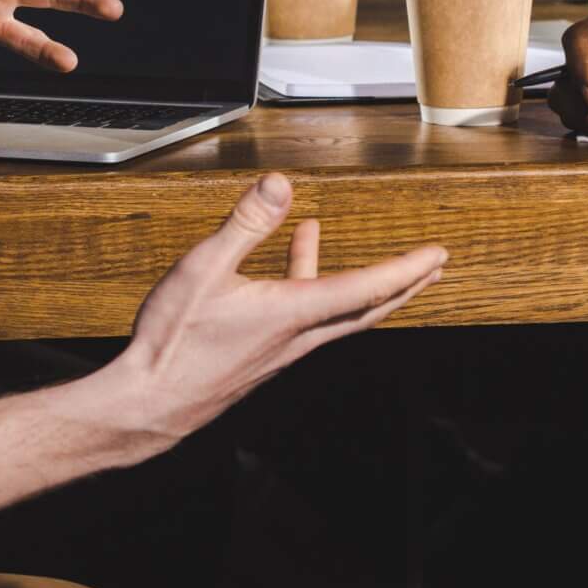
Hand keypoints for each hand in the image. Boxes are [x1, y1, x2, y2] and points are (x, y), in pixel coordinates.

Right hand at [110, 174, 445, 446]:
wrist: (151, 403)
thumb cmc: (175, 343)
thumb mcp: (204, 269)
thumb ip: (245, 225)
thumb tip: (281, 184)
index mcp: (293, 312)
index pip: (365, 288)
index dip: (405, 269)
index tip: (437, 255)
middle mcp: (298, 335)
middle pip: (368, 308)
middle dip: (406, 284)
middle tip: (435, 268)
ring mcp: (282, 346)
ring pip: (339, 312)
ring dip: (365, 284)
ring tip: (362, 255)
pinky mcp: (264, 352)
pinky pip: (307, 316)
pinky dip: (314, 284)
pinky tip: (290, 262)